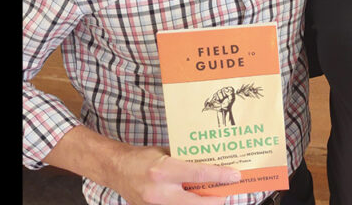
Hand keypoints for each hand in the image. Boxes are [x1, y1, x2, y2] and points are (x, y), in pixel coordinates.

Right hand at [111, 145, 240, 204]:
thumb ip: (186, 159)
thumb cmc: (142, 158)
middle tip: (227, 192)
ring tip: (215, 196)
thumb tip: (210, 160)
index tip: (235, 176)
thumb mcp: (165, 152)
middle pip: (198, 202)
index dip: (220, 176)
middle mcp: (160, 192)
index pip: (199, 175)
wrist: (116, 171)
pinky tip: (196, 199)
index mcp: (163, 171)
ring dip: (203, 204)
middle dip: (216, 199)